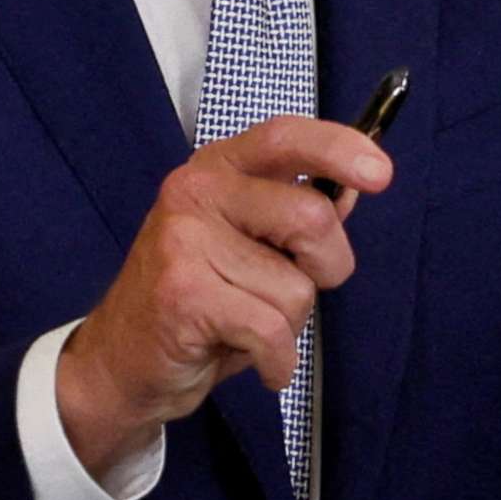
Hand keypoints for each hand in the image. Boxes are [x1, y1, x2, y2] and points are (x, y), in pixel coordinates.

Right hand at [55, 116, 390, 481]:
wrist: (121, 362)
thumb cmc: (197, 299)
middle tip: (288, 290)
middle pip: (311, 218)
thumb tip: (351, 189)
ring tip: (245, 326)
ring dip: (289, 325)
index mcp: (218, 168)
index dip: (338, 147)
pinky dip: (276, 362)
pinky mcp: (183, 294)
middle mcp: (196, 192)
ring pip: (296, 288)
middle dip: (325, 268)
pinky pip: (271, 331)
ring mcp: (184, 241)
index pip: (285, 137)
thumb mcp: (245, 243)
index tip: (379, 172)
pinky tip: (254, 361)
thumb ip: (294, 212)